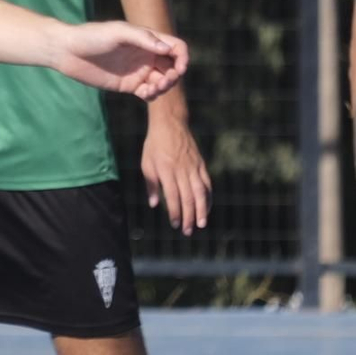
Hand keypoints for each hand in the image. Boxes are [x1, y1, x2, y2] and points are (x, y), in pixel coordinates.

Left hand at [54, 21, 186, 99]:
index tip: (178, 69)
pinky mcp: (128, 85)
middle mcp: (146, 55)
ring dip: (164, 88)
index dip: (182, 58)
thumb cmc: (92, 36)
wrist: (68, 51)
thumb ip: (143, 39)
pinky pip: (149, 93)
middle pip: (173, 67)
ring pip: (163, 82)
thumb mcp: (118, 33)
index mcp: (147, 39)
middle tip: (162, 82)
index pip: (176, 48)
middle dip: (174, 76)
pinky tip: (145, 95)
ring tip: (152, 90)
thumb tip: (167, 50)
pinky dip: (152, 96)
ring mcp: (138, 71)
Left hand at [141, 113, 211, 234]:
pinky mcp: (201, 165)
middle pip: (188, 198)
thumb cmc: (155, 145)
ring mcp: (193, 167)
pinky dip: (209, 197)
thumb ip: (151, 184)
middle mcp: (182, 170)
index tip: (174, 224)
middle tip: (187, 231)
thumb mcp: (146, 163)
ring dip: (202, 210)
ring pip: (200, 193)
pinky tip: (207, 208)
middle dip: (188, 217)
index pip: (173, 196)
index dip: (175, 212)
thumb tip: (154, 204)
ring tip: (201, 224)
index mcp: (166, 170)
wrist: (170, 124)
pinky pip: (207, 184)